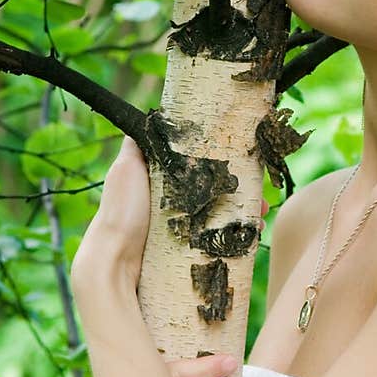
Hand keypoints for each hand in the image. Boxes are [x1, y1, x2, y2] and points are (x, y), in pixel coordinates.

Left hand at [71, 137, 270, 293]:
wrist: (115, 257)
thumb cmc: (120, 210)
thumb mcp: (126, 167)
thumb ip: (137, 145)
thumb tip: (149, 118)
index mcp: (164, 181)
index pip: (201, 167)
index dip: (224, 163)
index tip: (246, 163)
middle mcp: (176, 202)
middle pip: (217, 191)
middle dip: (242, 193)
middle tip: (261, 199)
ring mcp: (184, 227)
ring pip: (223, 216)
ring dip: (244, 216)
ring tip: (260, 218)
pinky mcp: (189, 249)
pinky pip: (219, 239)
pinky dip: (237, 237)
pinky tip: (251, 235)